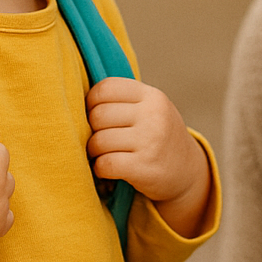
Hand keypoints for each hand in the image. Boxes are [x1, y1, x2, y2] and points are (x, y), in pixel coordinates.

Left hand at [86, 78, 210, 236]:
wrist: (188, 173)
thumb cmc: (158, 136)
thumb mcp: (151, 109)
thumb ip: (123, 100)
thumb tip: (73, 96)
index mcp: (152, 96)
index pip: (105, 89)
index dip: (92, 103)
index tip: (96, 117)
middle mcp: (153, 115)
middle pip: (98, 116)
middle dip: (91, 131)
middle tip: (100, 140)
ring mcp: (151, 141)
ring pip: (98, 141)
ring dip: (94, 152)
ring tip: (104, 155)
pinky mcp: (145, 168)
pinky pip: (105, 164)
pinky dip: (100, 169)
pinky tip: (108, 169)